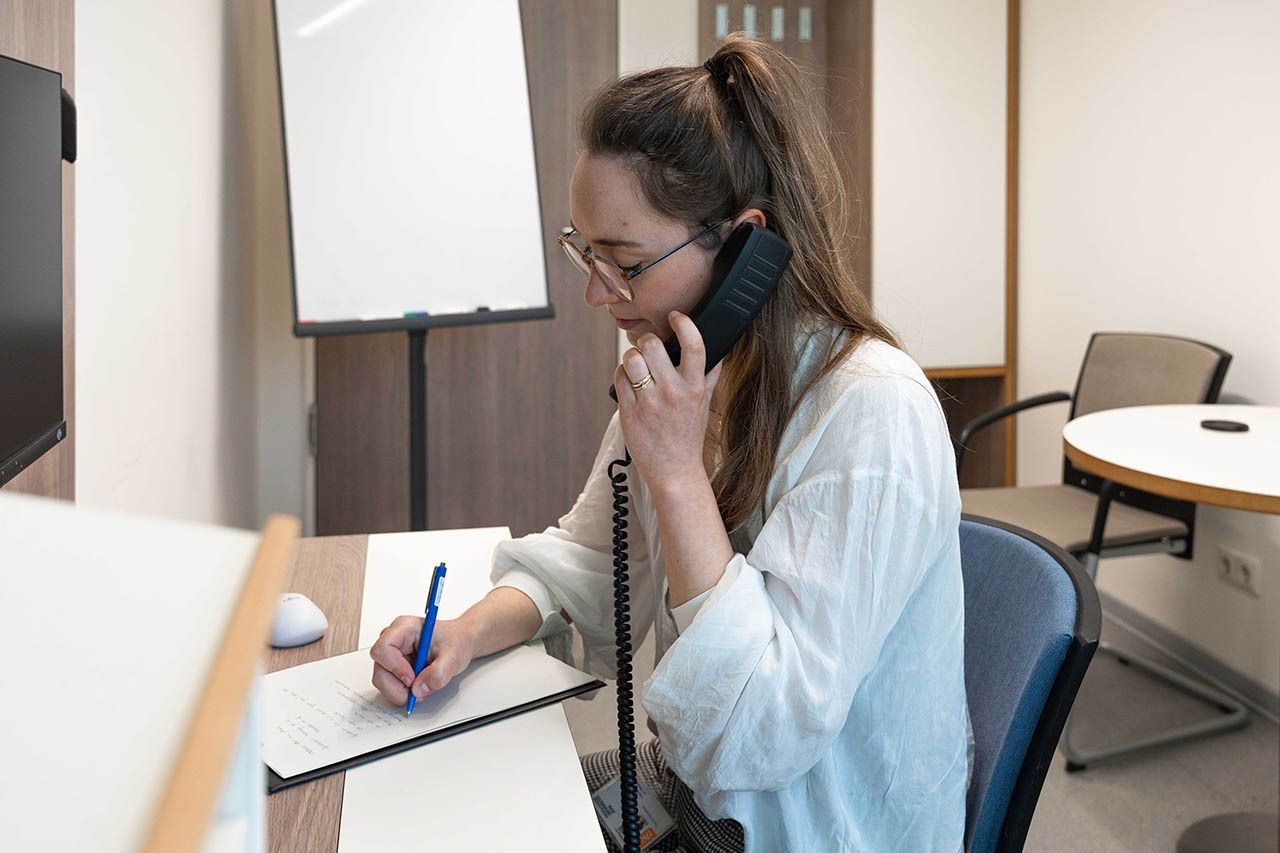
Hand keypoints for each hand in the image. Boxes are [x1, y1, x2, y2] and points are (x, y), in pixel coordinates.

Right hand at [369, 616, 475, 705]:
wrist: (459, 642)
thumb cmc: (455, 641)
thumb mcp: (453, 656)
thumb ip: (438, 673)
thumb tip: (418, 689)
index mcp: (405, 627)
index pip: (383, 648)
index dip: (395, 667)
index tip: (412, 679)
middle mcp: (394, 639)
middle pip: (380, 668)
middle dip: (396, 687)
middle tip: (417, 694)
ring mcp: (392, 653)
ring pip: (381, 679)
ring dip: (399, 692)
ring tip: (420, 691)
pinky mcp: (393, 666)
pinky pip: (388, 684)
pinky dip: (401, 692)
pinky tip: (417, 689)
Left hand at [613, 311, 721, 497]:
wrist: (674, 471)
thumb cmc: (688, 437)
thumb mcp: (704, 405)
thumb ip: (709, 377)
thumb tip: (719, 354)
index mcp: (694, 388)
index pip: (695, 345)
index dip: (685, 324)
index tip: (676, 316)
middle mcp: (672, 392)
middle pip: (652, 345)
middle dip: (646, 342)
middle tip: (647, 349)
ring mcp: (649, 402)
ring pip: (631, 359)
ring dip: (630, 358)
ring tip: (636, 366)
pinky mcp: (629, 411)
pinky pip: (619, 378)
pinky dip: (621, 375)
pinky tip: (629, 383)